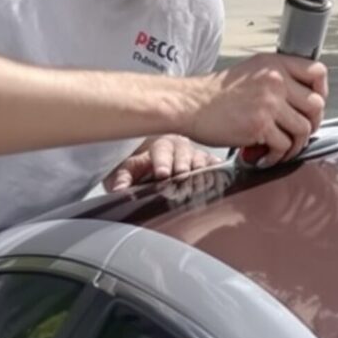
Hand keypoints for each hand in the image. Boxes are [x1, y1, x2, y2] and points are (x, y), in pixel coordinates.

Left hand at [103, 134, 219, 191]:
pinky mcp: (209, 164)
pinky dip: (218, 172)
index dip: (162, 161)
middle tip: (181, 176)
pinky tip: (219, 179)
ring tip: (199, 184)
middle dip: (183, 165)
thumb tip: (119, 190)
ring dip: (200, 172)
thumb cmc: (143, 167)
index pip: (162, 150)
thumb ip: (122, 178)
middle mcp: (180, 148)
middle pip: (185, 154)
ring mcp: (196, 155)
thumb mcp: (127, 171)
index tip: (161, 173)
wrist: (157, 165)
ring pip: (202, 160)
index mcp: (160, 146)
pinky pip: (216, 166)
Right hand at [181, 54, 327, 166]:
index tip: (314, 105)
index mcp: (275, 65)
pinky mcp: (260, 125)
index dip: (322, 90)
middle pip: (317, 105)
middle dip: (311, 124)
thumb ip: (278, 80)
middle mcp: (275, 80)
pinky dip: (276, 156)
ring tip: (279, 148)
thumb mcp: (251, 73)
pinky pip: (284, 146)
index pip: (317, 72)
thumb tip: (305, 100)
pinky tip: (265, 156)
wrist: (189, 104)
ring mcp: (269, 102)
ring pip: (303, 130)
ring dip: (294, 145)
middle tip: (298, 133)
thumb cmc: (216, 93)